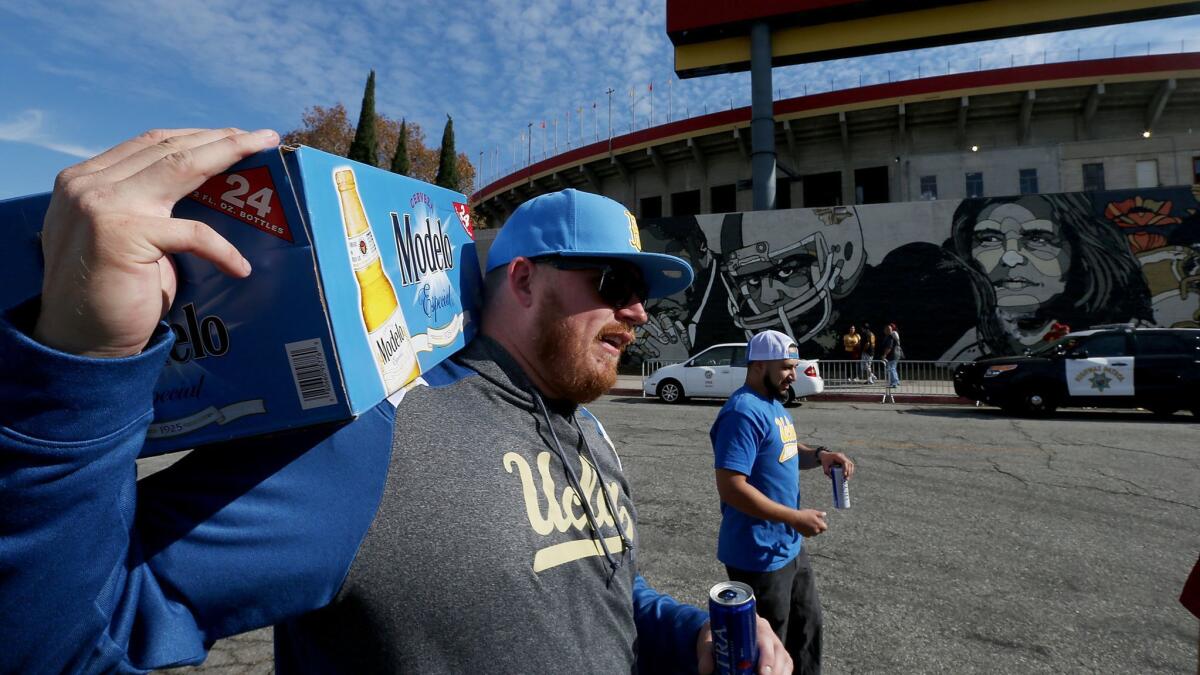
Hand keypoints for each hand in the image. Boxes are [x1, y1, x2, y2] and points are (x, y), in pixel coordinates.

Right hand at [33, 128, 278, 357]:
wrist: (80, 341)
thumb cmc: (110, 293)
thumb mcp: (121, 235)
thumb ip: (143, 206)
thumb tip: (197, 189)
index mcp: (85, 180)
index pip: (148, 144)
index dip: (194, 136)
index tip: (234, 135)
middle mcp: (89, 185)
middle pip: (167, 148)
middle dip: (219, 137)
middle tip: (261, 136)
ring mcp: (103, 206)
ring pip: (180, 167)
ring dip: (228, 154)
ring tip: (261, 150)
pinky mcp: (125, 235)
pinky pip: (193, 232)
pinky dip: (223, 250)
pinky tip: (241, 267)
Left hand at [696, 616, 792, 673]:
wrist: (722, 634)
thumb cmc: (717, 634)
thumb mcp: (708, 639)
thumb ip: (706, 652)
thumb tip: (706, 670)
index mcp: (754, 624)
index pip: (765, 638)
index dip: (767, 655)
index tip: (762, 671)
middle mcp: (768, 633)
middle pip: (778, 651)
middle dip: (774, 669)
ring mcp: (775, 645)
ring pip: (784, 660)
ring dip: (779, 673)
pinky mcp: (778, 657)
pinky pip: (786, 666)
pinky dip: (782, 674)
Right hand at [790, 509, 827, 536]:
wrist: (794, 519)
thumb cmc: (804, 514)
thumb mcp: (813, 512)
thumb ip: (820, 514)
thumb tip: (825, 514)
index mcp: (819, 525)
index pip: (825, 528)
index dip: (823, 525)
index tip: (819, 522)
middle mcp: (816, 531)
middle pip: (820, 531)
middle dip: (819, 528)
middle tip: (814, 522)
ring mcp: (810, 534)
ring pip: (815, 534)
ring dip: (814, 530)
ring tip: (809, 525)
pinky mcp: (805, 535)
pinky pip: (809, 534)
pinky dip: (808, 532)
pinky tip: (805, 527)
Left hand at [819, 450, 854, 478]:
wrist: (825, 455)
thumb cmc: (825, 460)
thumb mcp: (824, 466)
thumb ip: (827, 472)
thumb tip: (832, 477)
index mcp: (837, 456)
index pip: (844, 462)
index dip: (845, 469)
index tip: (844, 475)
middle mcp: (842, 456)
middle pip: (849, 464)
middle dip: (849, 472)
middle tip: (846, 479)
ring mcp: (844, 458)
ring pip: (851, 465)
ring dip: (850, 472)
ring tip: (847, 478)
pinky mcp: (845, 460)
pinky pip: (850, 465)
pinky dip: (849, 471)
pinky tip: (847, 476)